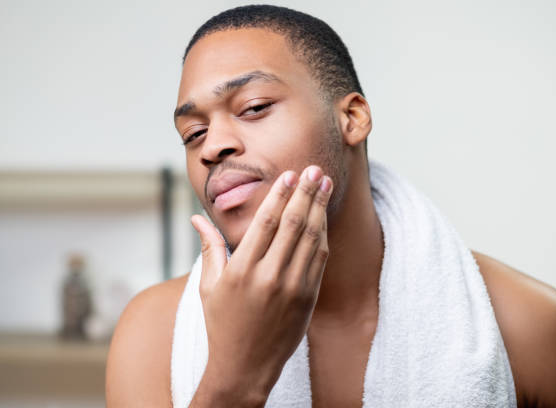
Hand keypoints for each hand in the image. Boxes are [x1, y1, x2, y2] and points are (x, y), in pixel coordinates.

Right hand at [190, 165, 332, 404]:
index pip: (266, 222)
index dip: (280, 194)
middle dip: (306, 193)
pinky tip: (322, 217)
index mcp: (240, 271)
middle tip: (313, 169)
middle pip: (293, 224)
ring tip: (324, 185)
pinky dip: (322, 235)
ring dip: (319, 208)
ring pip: (310, 239)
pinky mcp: (308, 298)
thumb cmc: (222, 325)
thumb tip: (196, 217)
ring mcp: (292, 288)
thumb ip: (209, 248)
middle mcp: (268, 277)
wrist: (245, 368)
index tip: (289, 174)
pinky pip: (319, 260)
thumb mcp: (209, 287)